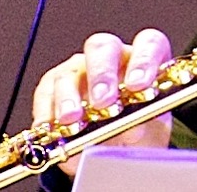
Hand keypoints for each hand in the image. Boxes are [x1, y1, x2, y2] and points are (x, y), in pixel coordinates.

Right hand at [32, 28, 174, 175]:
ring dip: (70, 96)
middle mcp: (112, 59)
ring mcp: (81, 70)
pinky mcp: (54, 87)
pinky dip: (47, 111)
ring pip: (70, 72)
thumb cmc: (139, 134)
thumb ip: (145, 126)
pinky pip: (46, 93)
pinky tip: (50, 127)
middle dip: (102, 74)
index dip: (144, 60)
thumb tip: (133, 127)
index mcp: (144, 62)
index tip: (139, 85)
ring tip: (72, 119)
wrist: (118, 153)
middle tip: (103, 101)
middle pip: (103, 48)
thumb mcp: (150, 133)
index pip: (148, 44)